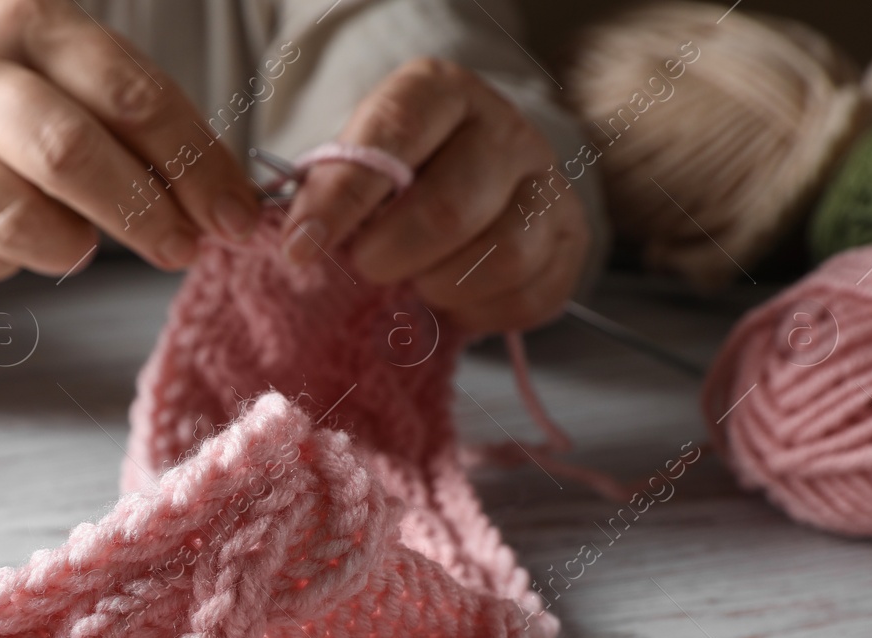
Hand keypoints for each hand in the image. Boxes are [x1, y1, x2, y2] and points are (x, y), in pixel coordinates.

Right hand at [0, 0, 258, 280]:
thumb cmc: (19, 103)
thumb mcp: (80, 86)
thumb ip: (147, 135)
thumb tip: (226, 210)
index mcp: (35, 22)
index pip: (132, 96)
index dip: (194, 165)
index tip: (236, 219)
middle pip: (67, 152)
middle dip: (140, 214)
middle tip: (179, 251)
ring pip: (10, 215)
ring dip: (66, 247)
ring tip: (80, 247)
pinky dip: (6, 267)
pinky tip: (13, 244)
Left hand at [280, 58, 589, 335]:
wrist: (468, 180)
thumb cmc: (397, 179)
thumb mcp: (353, 164)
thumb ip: (328, 191)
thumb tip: (300, 243)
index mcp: (440, 93)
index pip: (394, 135)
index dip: (343, 198)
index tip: (300, 248)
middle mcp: (503, 128)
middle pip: (452, 207)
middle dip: (393, 254)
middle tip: (367, 268)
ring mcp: (546, 181)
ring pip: (502, 255)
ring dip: (443, 286)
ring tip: (418, 282)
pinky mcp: (571, 238)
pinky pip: (529, 293)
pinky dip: (480, 311)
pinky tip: (455, 297)